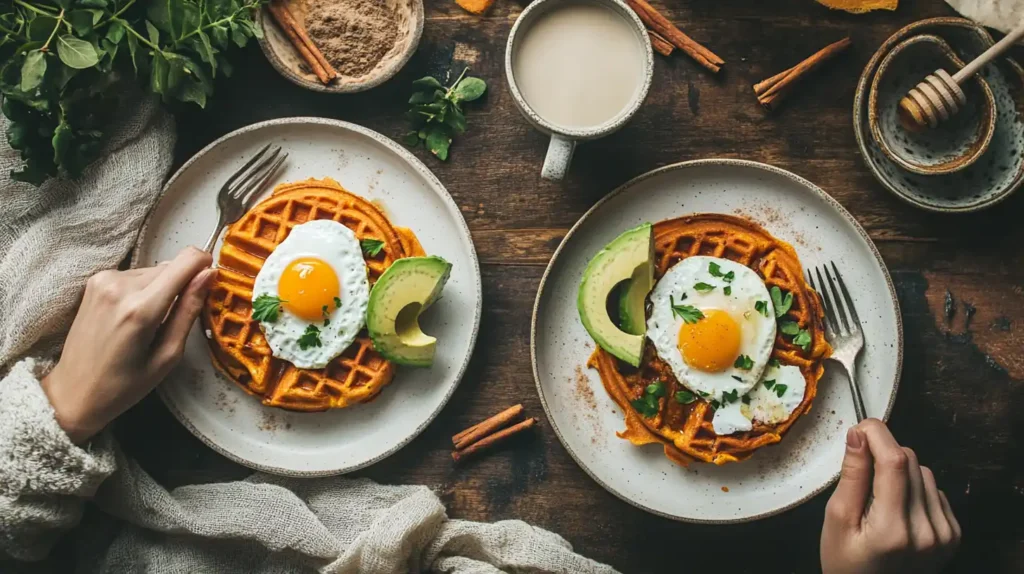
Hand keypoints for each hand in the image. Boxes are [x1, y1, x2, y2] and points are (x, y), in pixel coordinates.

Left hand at [41, 247, 214, 443]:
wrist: (73, 392)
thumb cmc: (123, 386)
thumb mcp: (168, 355)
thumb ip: (189, 310)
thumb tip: (210, 274)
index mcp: (140, 308)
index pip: (186, 261)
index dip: (205, 266)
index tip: (209, 284)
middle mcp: (119, 286)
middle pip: (171, 266)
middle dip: (181, 286)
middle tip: (173, 320)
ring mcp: (103, 280)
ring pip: (154, 270)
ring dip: (161, 290)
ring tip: (149, 323)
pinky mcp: (96, 281)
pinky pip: (136, 275)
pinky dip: (143, 291)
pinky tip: (133, 317)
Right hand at [820, 419, 960, 573]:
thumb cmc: (847, 563)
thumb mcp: (837, 520)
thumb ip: (851, 476)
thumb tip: (857, 436)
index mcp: (892, 529)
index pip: (895, 461)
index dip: (878, 434)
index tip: (861, 428)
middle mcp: (926, 531)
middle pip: (910, 460)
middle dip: (884, 452)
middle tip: (862, 463)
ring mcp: (944, 534)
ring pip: (924, 471)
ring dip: (900, 470)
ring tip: (879, 494)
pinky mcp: (953, 534)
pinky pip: (934, 489)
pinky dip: (915, 488)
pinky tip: (898, 506)